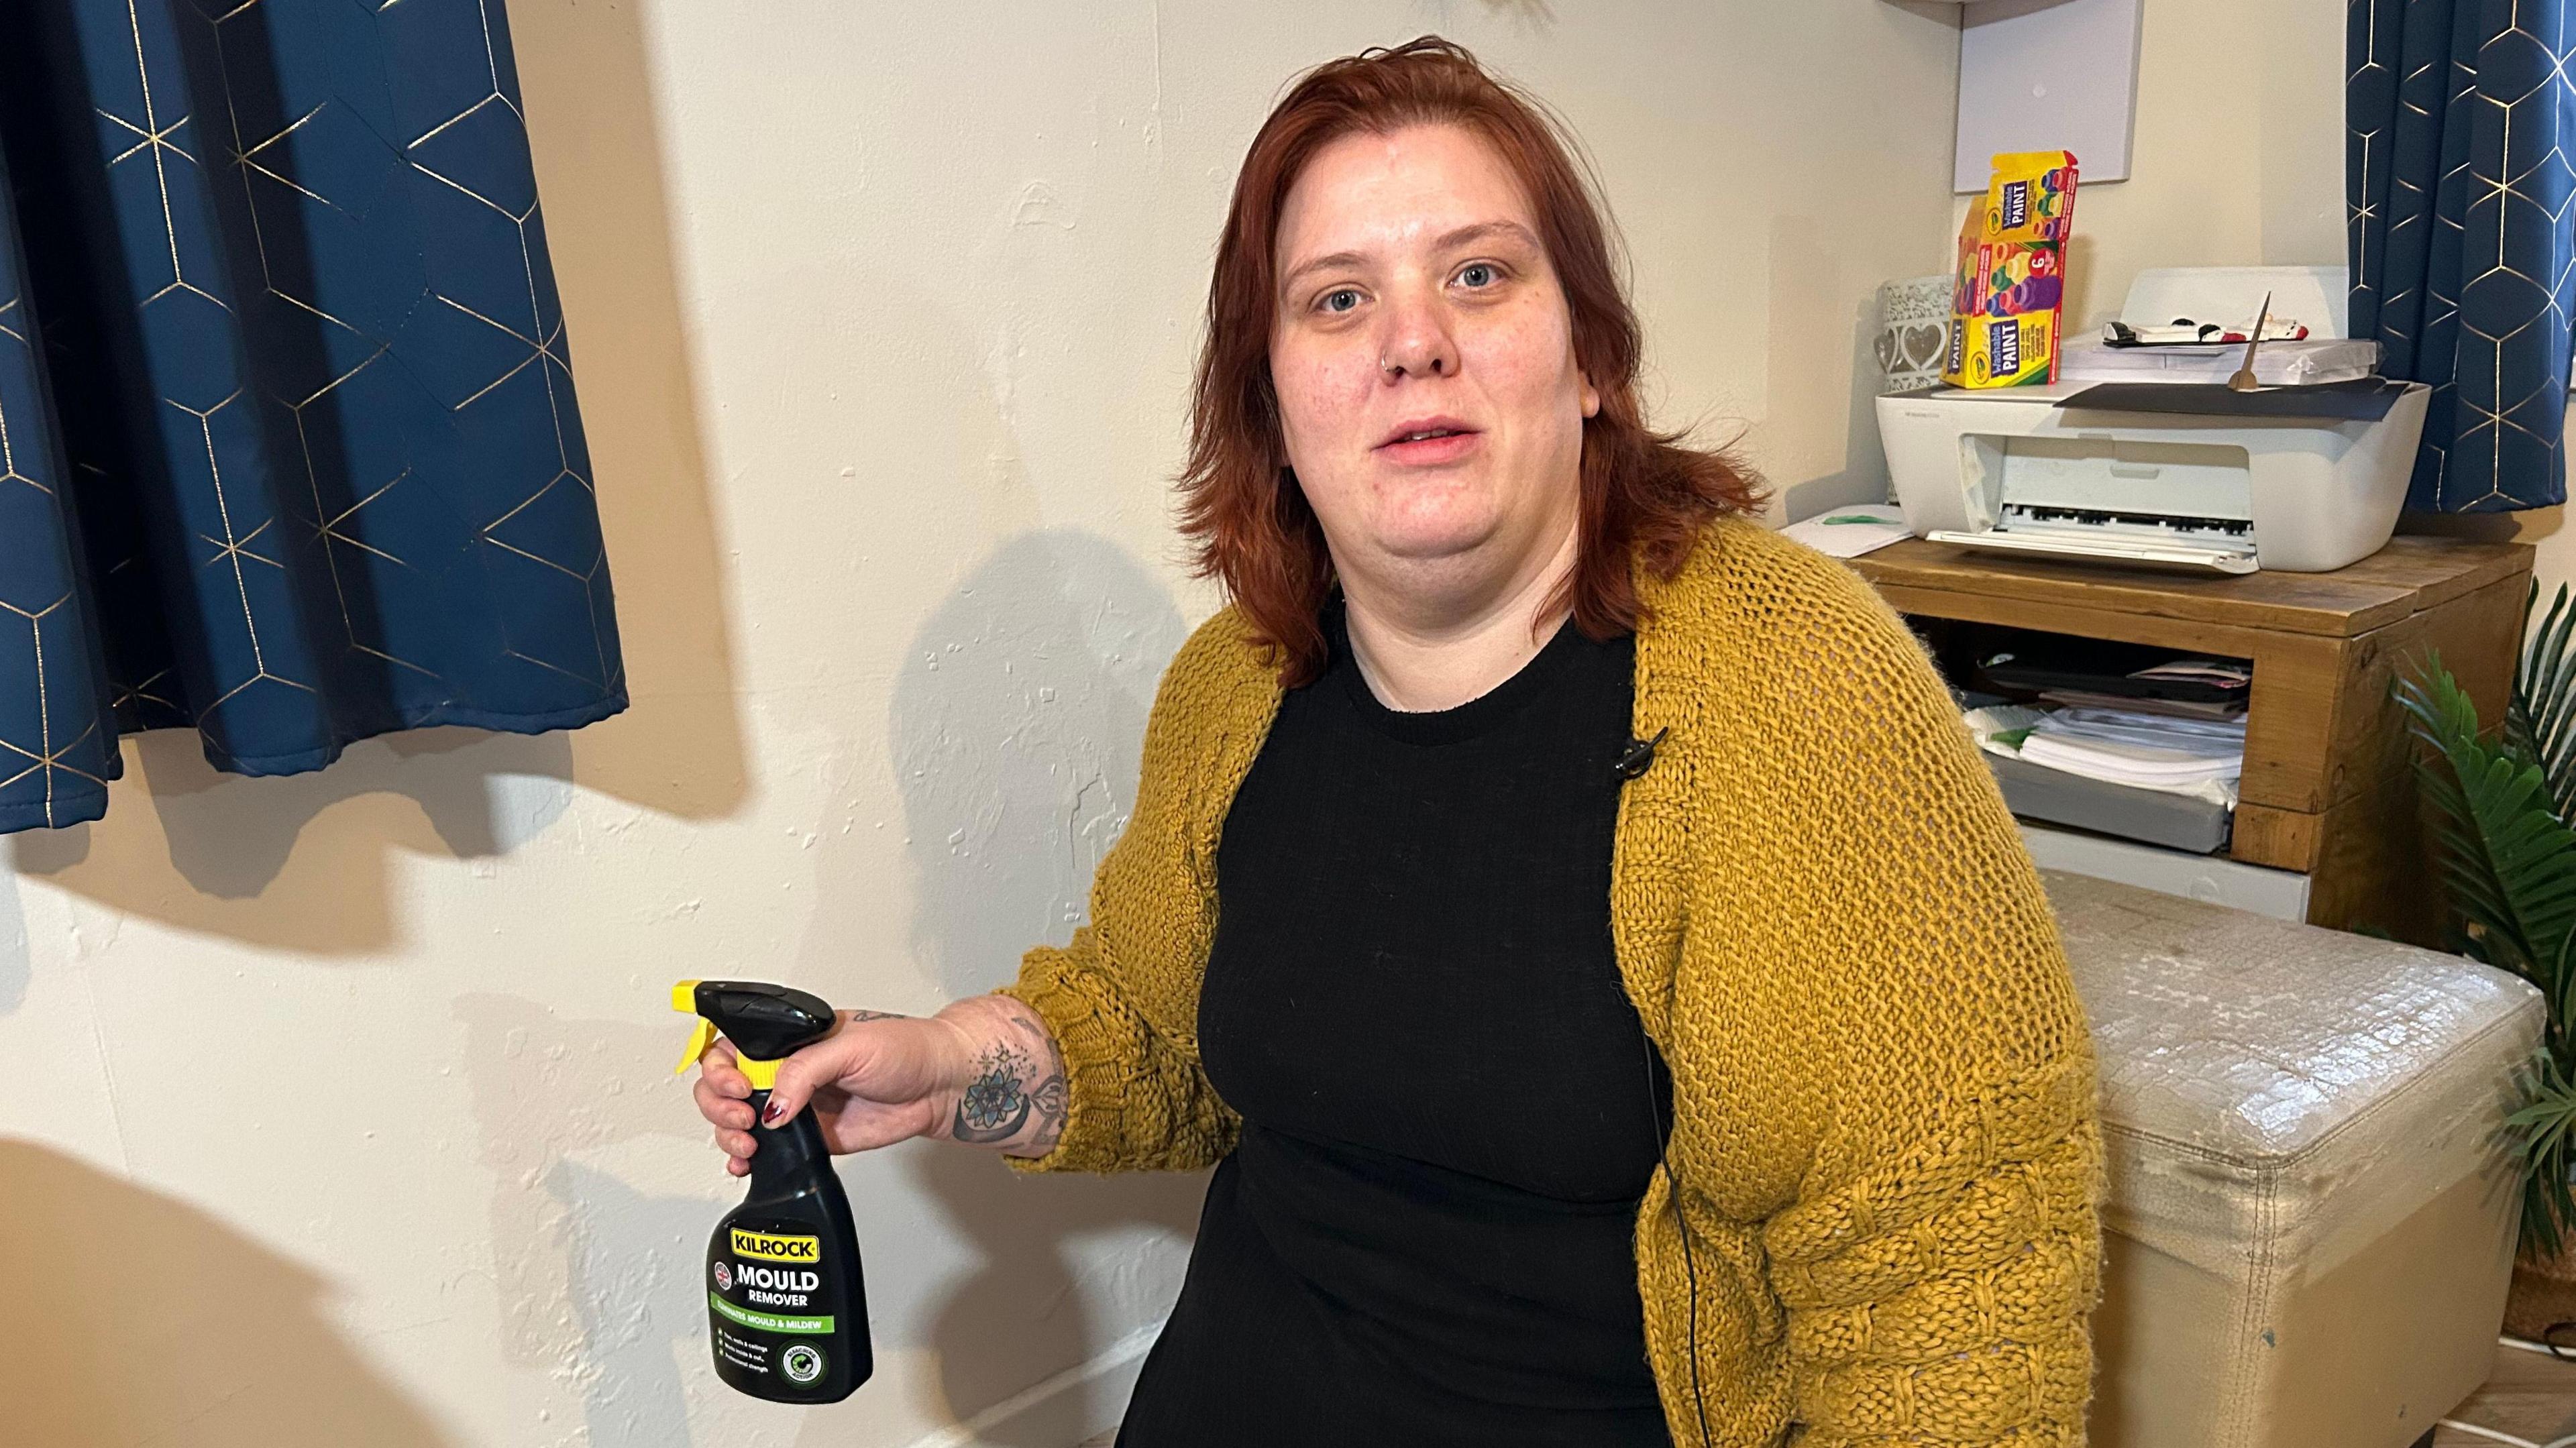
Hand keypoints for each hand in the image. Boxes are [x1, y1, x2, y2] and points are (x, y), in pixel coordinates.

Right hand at [691, 995, 1069, 1172]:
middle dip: (720, 1105)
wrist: (940, 1086)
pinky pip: (764, 1152)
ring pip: (736, 1122)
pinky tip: (747, 1163)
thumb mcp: (853, 1045)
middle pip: (722, 1088)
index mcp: (790, 1039)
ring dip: (728, 1135)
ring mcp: (795, 1107)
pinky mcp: (808, 1138)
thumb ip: (806, 1070)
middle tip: (745, 1117)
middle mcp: (786, 1072)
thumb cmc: (907, 1049)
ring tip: (750, 1143)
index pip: (731, 1048)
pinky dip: (744, 1161)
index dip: (720, 1069)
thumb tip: (774, 1104)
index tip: (738, 1086)